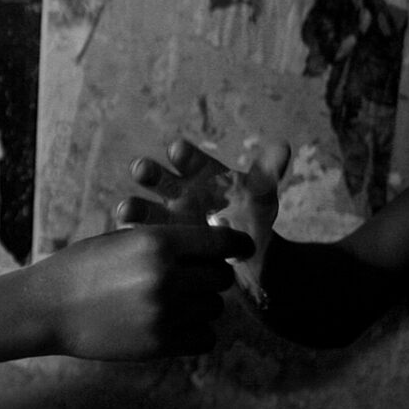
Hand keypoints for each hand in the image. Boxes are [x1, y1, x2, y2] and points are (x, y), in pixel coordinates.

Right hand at [33, 224, 254, 359]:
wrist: (47, 308)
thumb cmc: (81, 268)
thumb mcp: (122, 240)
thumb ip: (165, 242)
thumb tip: (210, 245)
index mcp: (158, 243)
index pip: (222, 244)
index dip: (236, 246)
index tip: (238, 251)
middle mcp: (167, 277)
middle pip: (221, 278)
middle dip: (210, 277)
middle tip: (190, 279)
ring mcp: (165, 313)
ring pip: (214, 309)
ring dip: (201, 306)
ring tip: (173, 304)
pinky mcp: (160, 344)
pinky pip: (205, 338)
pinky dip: (196, 333)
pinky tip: (174, 325)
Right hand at [115, 138, 288, 307]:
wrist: (243, 261)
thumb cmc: (251, 222)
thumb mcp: (260, 198)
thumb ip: (266, 174)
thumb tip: (282, 146)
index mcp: (200, 175)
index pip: (189, 159)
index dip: (183, 154)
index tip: (177, 149)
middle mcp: (176, 193)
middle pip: (158, 178)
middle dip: (149, 172)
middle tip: (140, 168)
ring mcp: (164, 220)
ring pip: (144, 210)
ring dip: (134, 208)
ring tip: (125, 210)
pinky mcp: (157, 247)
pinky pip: (142, 243)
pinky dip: (134, 242)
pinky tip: (127, 244)